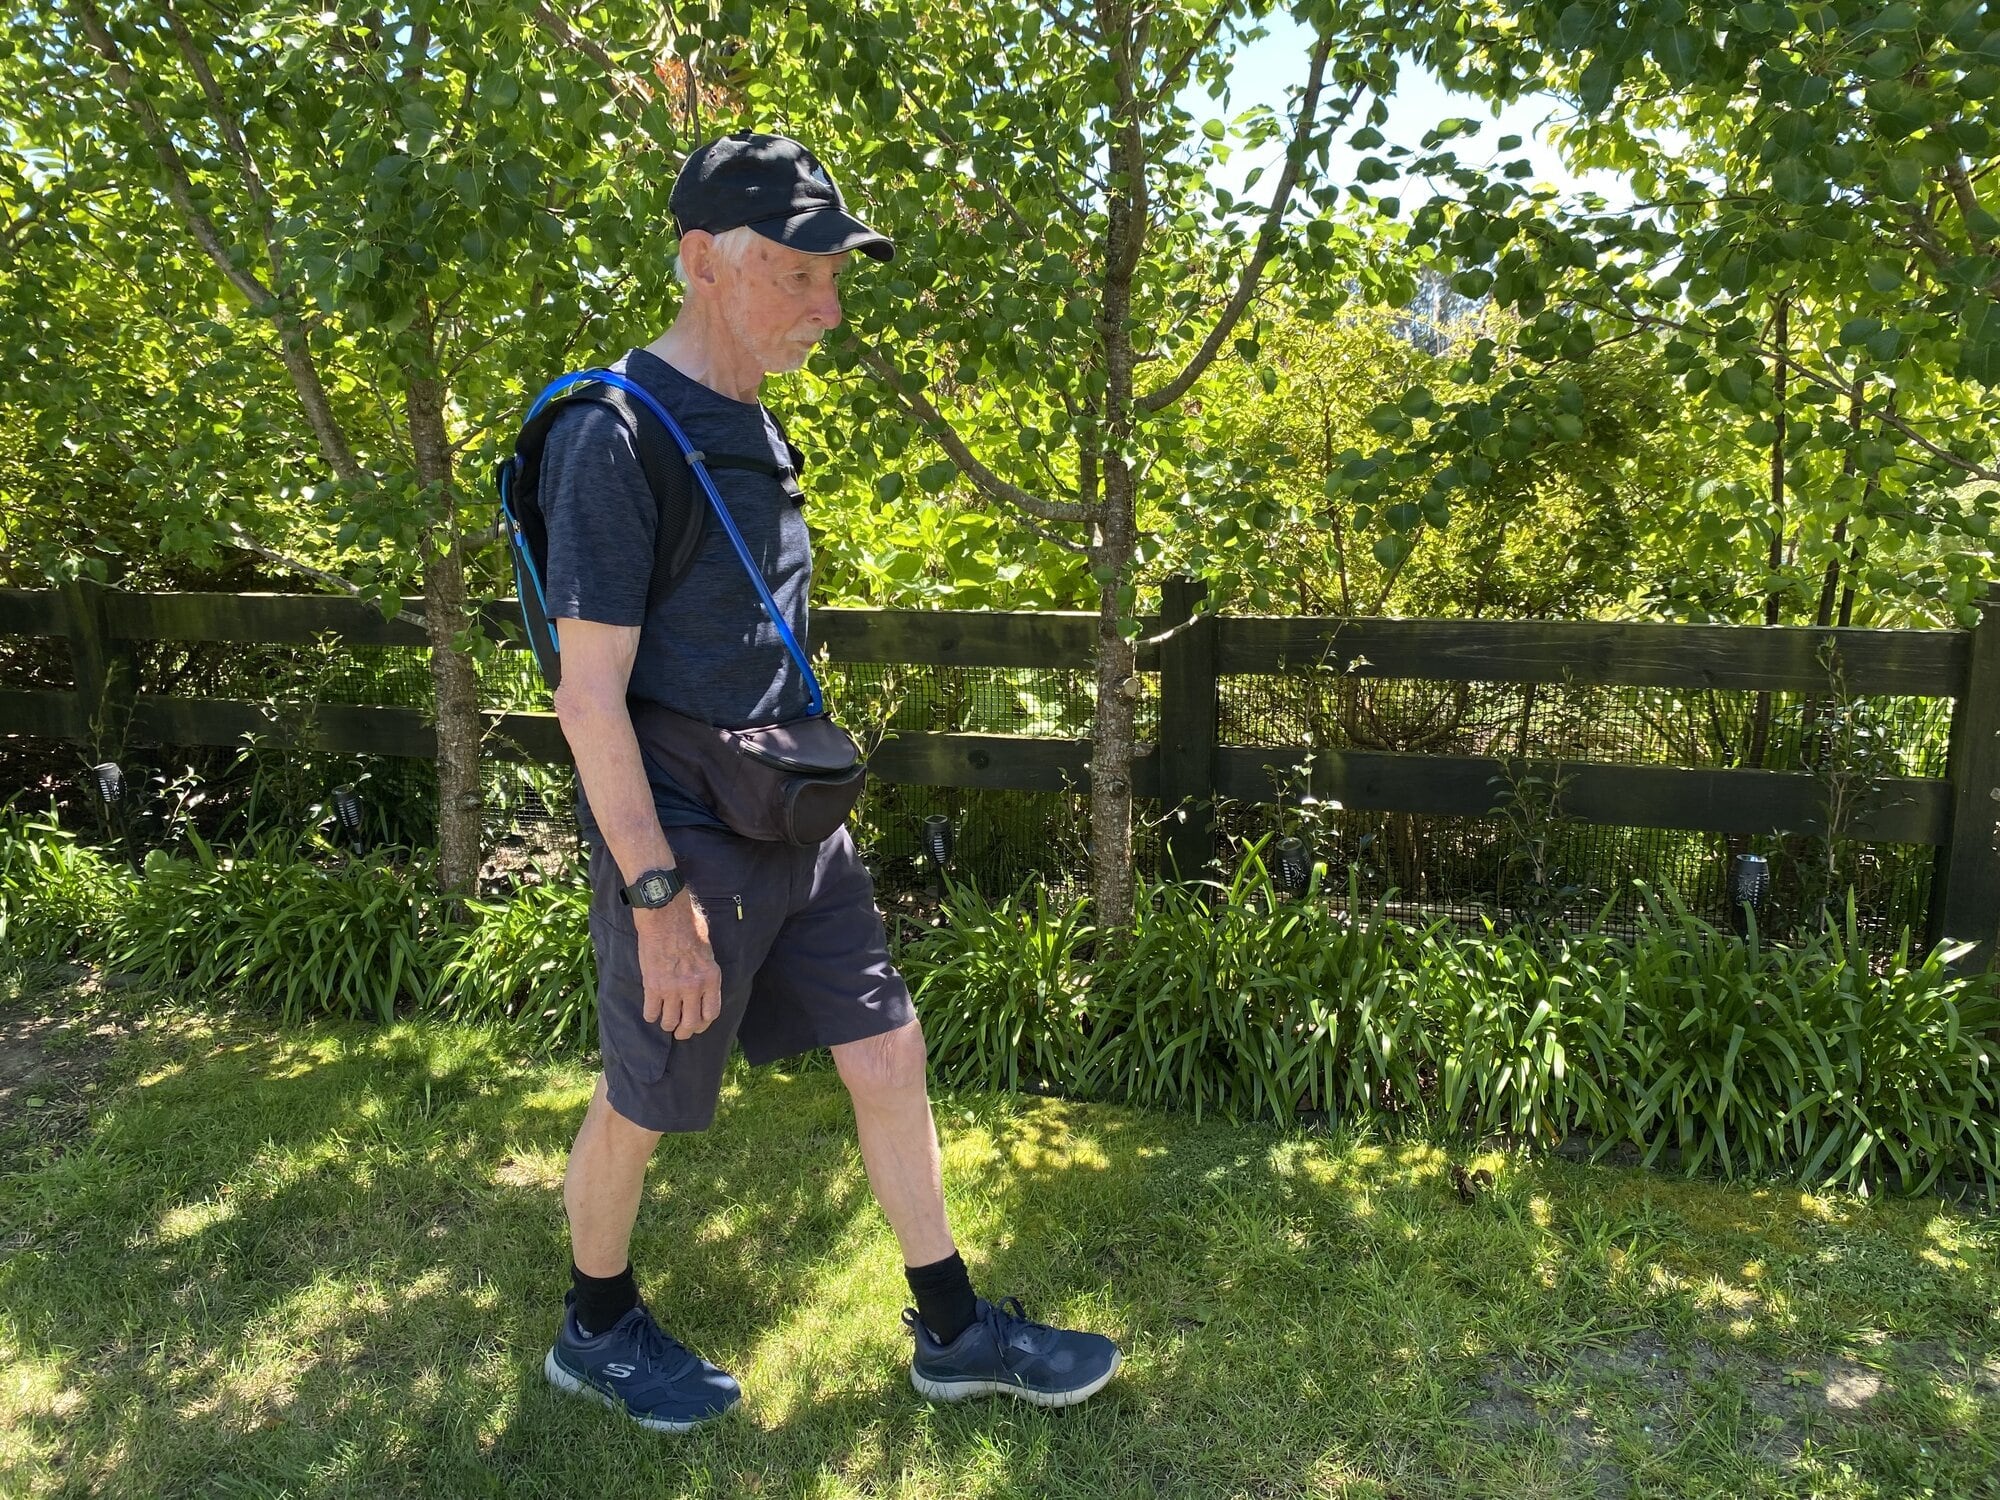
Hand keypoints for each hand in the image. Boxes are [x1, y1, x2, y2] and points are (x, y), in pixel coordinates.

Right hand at [634, 896, 721, 1040]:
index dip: (703, 1023)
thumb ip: (705, 973)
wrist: (664, 915)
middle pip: (691, 1024)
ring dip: (667, 1024)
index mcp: (710, 978)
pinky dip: (651, 1014)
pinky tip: (651, 1010)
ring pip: (669, 1022)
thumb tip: (702, 988)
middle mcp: (693, 987)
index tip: (697, 1023)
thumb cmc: (688, 926)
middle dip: (685, 1032)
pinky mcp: (652, 986)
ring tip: (665, 1021)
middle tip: (680, 1032)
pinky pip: (651, 1012)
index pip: (711, 1013)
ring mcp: (672, 989)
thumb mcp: (708, 951)